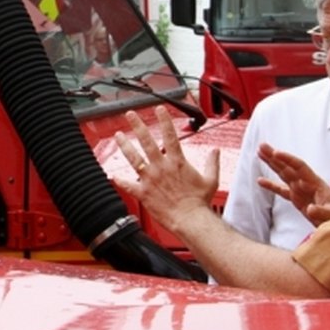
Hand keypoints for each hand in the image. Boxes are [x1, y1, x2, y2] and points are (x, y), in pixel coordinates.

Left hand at [113, 106, 219, 233]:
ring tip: (118, 136)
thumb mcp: (211, 179)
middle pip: (147, 142)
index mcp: (177, 162)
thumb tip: (215, 152)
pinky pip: (129, 185)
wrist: (190, 220)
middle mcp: (161, 167)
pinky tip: (113, 175)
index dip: (164, 120)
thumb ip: (212, 163)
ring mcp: (150, 179)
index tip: (159, 109)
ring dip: (125, 146)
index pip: (170, 135)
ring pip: (134, 158)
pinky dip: (120, 180)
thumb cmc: (199, 202)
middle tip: (130, 115)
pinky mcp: (144, 193)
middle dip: (137, 126)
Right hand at [257, 145, 329, 225]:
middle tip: (261, 146)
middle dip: (275, 156)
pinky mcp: (297, 199)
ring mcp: (301, 190)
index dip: (288, 159)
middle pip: (288, 166)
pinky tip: (260, 181)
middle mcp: (306, 183)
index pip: (299, 167)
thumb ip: (322, 212)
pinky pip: (281, 190)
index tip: (276, 153)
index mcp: (315, 183)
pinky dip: (271, 185)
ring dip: (272, 164)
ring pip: (283, 173)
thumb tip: (309, 209)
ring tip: (260, 153)